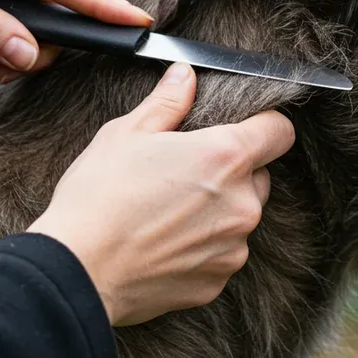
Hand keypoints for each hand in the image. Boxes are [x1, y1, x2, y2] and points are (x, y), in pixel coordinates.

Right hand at [27, 63, 295, 325]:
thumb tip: (185, 76)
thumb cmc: (98, 198)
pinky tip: (164, 241)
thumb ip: (168, 102)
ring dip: (217, 211)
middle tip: (185, 172)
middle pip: (259, 177)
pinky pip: (222, 254)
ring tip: (168, 210)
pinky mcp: (217, 281)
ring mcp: (232, 248)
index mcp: (225, 158)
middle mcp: (241, 205)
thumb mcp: (127, 134)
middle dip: (232, 172)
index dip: (263, 124)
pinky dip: (202, 246)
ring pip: (240, 218)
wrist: (77, 271)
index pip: (279, 131)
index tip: (243, 127)